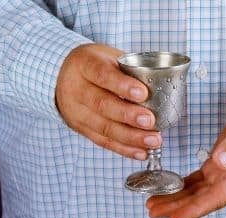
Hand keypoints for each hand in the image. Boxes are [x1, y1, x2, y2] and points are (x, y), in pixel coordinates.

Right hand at [56, 44, 161, 159]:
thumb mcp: (107, 56)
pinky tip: (141, 152)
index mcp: (84, 64)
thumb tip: (163, 84)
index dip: (121, 85)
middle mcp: (76, 89)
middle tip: (150, 121)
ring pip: (104, 127)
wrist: (62, 76)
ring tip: (153, 140)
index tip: (142, 93)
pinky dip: (124, 149)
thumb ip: (129, 68)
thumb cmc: (94, 64)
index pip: (101, 74)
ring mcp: (77, 112)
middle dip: (128, 115)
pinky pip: (103, 141)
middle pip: (102, 105)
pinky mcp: (81, 129)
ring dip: (131, 137)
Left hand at [146, 94, 225, 217]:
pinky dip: (180, 187)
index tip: (175, 217)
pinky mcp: (218, 167)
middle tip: (152, 212)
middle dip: (178, 208)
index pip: (217, 198)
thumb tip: (220, 162)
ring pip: (197, 194)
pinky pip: (196, 182)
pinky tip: (164, 191)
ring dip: (175, 200)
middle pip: (203, 201)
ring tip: (152, 205)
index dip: (195, 209)